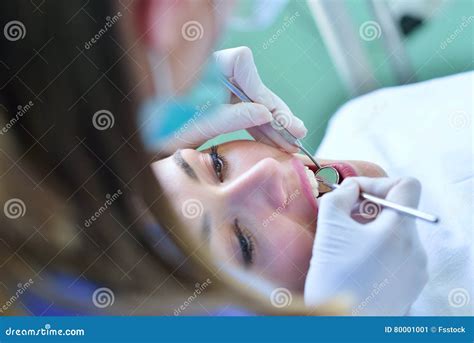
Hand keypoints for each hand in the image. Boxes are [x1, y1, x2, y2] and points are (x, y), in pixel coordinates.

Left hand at [164, 46, 306, 152]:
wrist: (142, 137)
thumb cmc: (157, 128)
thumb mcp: (193, 125)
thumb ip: (229, 117)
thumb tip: (264, 113)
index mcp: (201, 67)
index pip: (242, 62)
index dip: (259, 89)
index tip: (269, 116)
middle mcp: (212, 74)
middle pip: (253, 86)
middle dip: (275, 113)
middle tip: (296, 135)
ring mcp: (218, 88)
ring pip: (253, 102)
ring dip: (272, 125)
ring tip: (291, 144)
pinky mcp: (220, 102)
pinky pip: (245, 111)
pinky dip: (259, 127)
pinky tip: (275, 141)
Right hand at [304, 177, 427, 314]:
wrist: (341, 328)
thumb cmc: (335, 280)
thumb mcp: (329, 229)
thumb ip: (339, 198)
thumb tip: (349, 189)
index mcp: (400, 232)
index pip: (406, 185)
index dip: (378, 182)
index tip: (353, 194)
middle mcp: (415, 250)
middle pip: (397, 211)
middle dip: (367, 208)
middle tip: (340, 217)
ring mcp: (414, 271)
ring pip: (395, 234)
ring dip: (370, 229)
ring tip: (343, 242)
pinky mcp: (408, 287)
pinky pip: (396, 256)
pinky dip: (376, 249)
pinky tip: (353, 261)